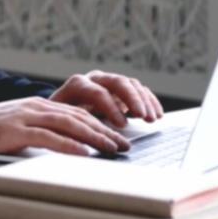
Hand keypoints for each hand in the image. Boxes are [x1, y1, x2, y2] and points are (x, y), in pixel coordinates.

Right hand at [0, 96, 130, 156]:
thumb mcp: (25, 126)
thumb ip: (47, 132)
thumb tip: (74, 146)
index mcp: (40, 105)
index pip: (78, 113)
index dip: (101, 125)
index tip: (119, 138)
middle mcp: (37, 107)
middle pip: (78, 117)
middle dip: (104, 131)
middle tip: (124, 145)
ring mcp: (27, 117)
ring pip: (68, 124)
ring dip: (93, 137)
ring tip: (111, 148)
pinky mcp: (17, 130)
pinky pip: (48, 137)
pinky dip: (68, 145)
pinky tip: (83, 152)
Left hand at [49, 70, 163, 127]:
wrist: (60, 107)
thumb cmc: (60, 116)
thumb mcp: (61, 120)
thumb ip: (71, 125)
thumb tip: (82, 139)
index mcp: (78, 85)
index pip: (98, 92)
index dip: (111, 108)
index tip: (122, 125)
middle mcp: (95, 79)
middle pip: (118, 82)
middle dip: (133, 99)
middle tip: (143, 116)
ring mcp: (109, 81)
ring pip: (131, 84)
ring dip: (144, 101)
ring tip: (152, 119)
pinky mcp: (121, 88)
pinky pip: (139, 90)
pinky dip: (150, 101)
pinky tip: (158, 114)